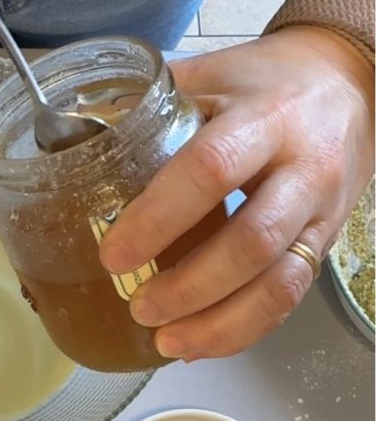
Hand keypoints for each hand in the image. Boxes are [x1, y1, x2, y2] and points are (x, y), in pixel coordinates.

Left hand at [99, 28, 374, 360]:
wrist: (350, 79)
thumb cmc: (266, 80)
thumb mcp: (211, 75)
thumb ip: (149, 104)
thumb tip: (72, 136)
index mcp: (264, 118)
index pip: (211, 171)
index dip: (158, 219)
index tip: (114, 256)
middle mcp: (303, 168)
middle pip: (250, 243)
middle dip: (188, 287)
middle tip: (138, 308)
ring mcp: (320, 212)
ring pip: (277, 284)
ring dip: (218, 324)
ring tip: (165, 342)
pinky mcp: (324, 244)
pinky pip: (288, 299)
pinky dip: (241, 330)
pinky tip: (199, 345)